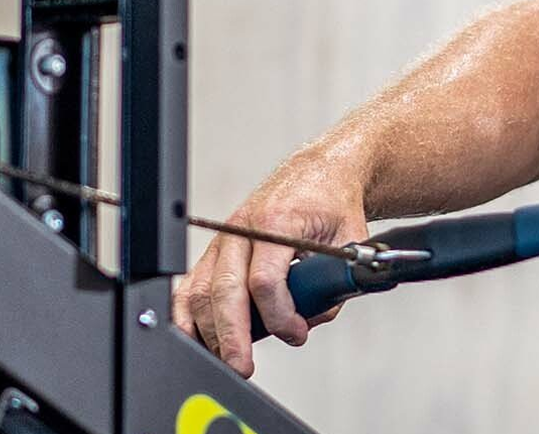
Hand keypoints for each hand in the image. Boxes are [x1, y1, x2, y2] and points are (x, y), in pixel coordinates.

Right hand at [171, 160, 368, 376]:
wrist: (317, 173)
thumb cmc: (331, 201)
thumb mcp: (349, 240)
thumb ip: (334, 285)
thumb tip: (309, 320)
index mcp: (276, 220)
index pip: (265, 280)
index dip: (279, 316)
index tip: (296, 332)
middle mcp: (243, 228)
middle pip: (225, 291)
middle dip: (233, 335)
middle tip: (243, 365)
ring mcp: (224, 238)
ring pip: (202, 292)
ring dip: (211, 332)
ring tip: (228, 359)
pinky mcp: (216, 249)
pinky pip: (192, 285)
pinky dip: (189, 316)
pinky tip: (199, 338)